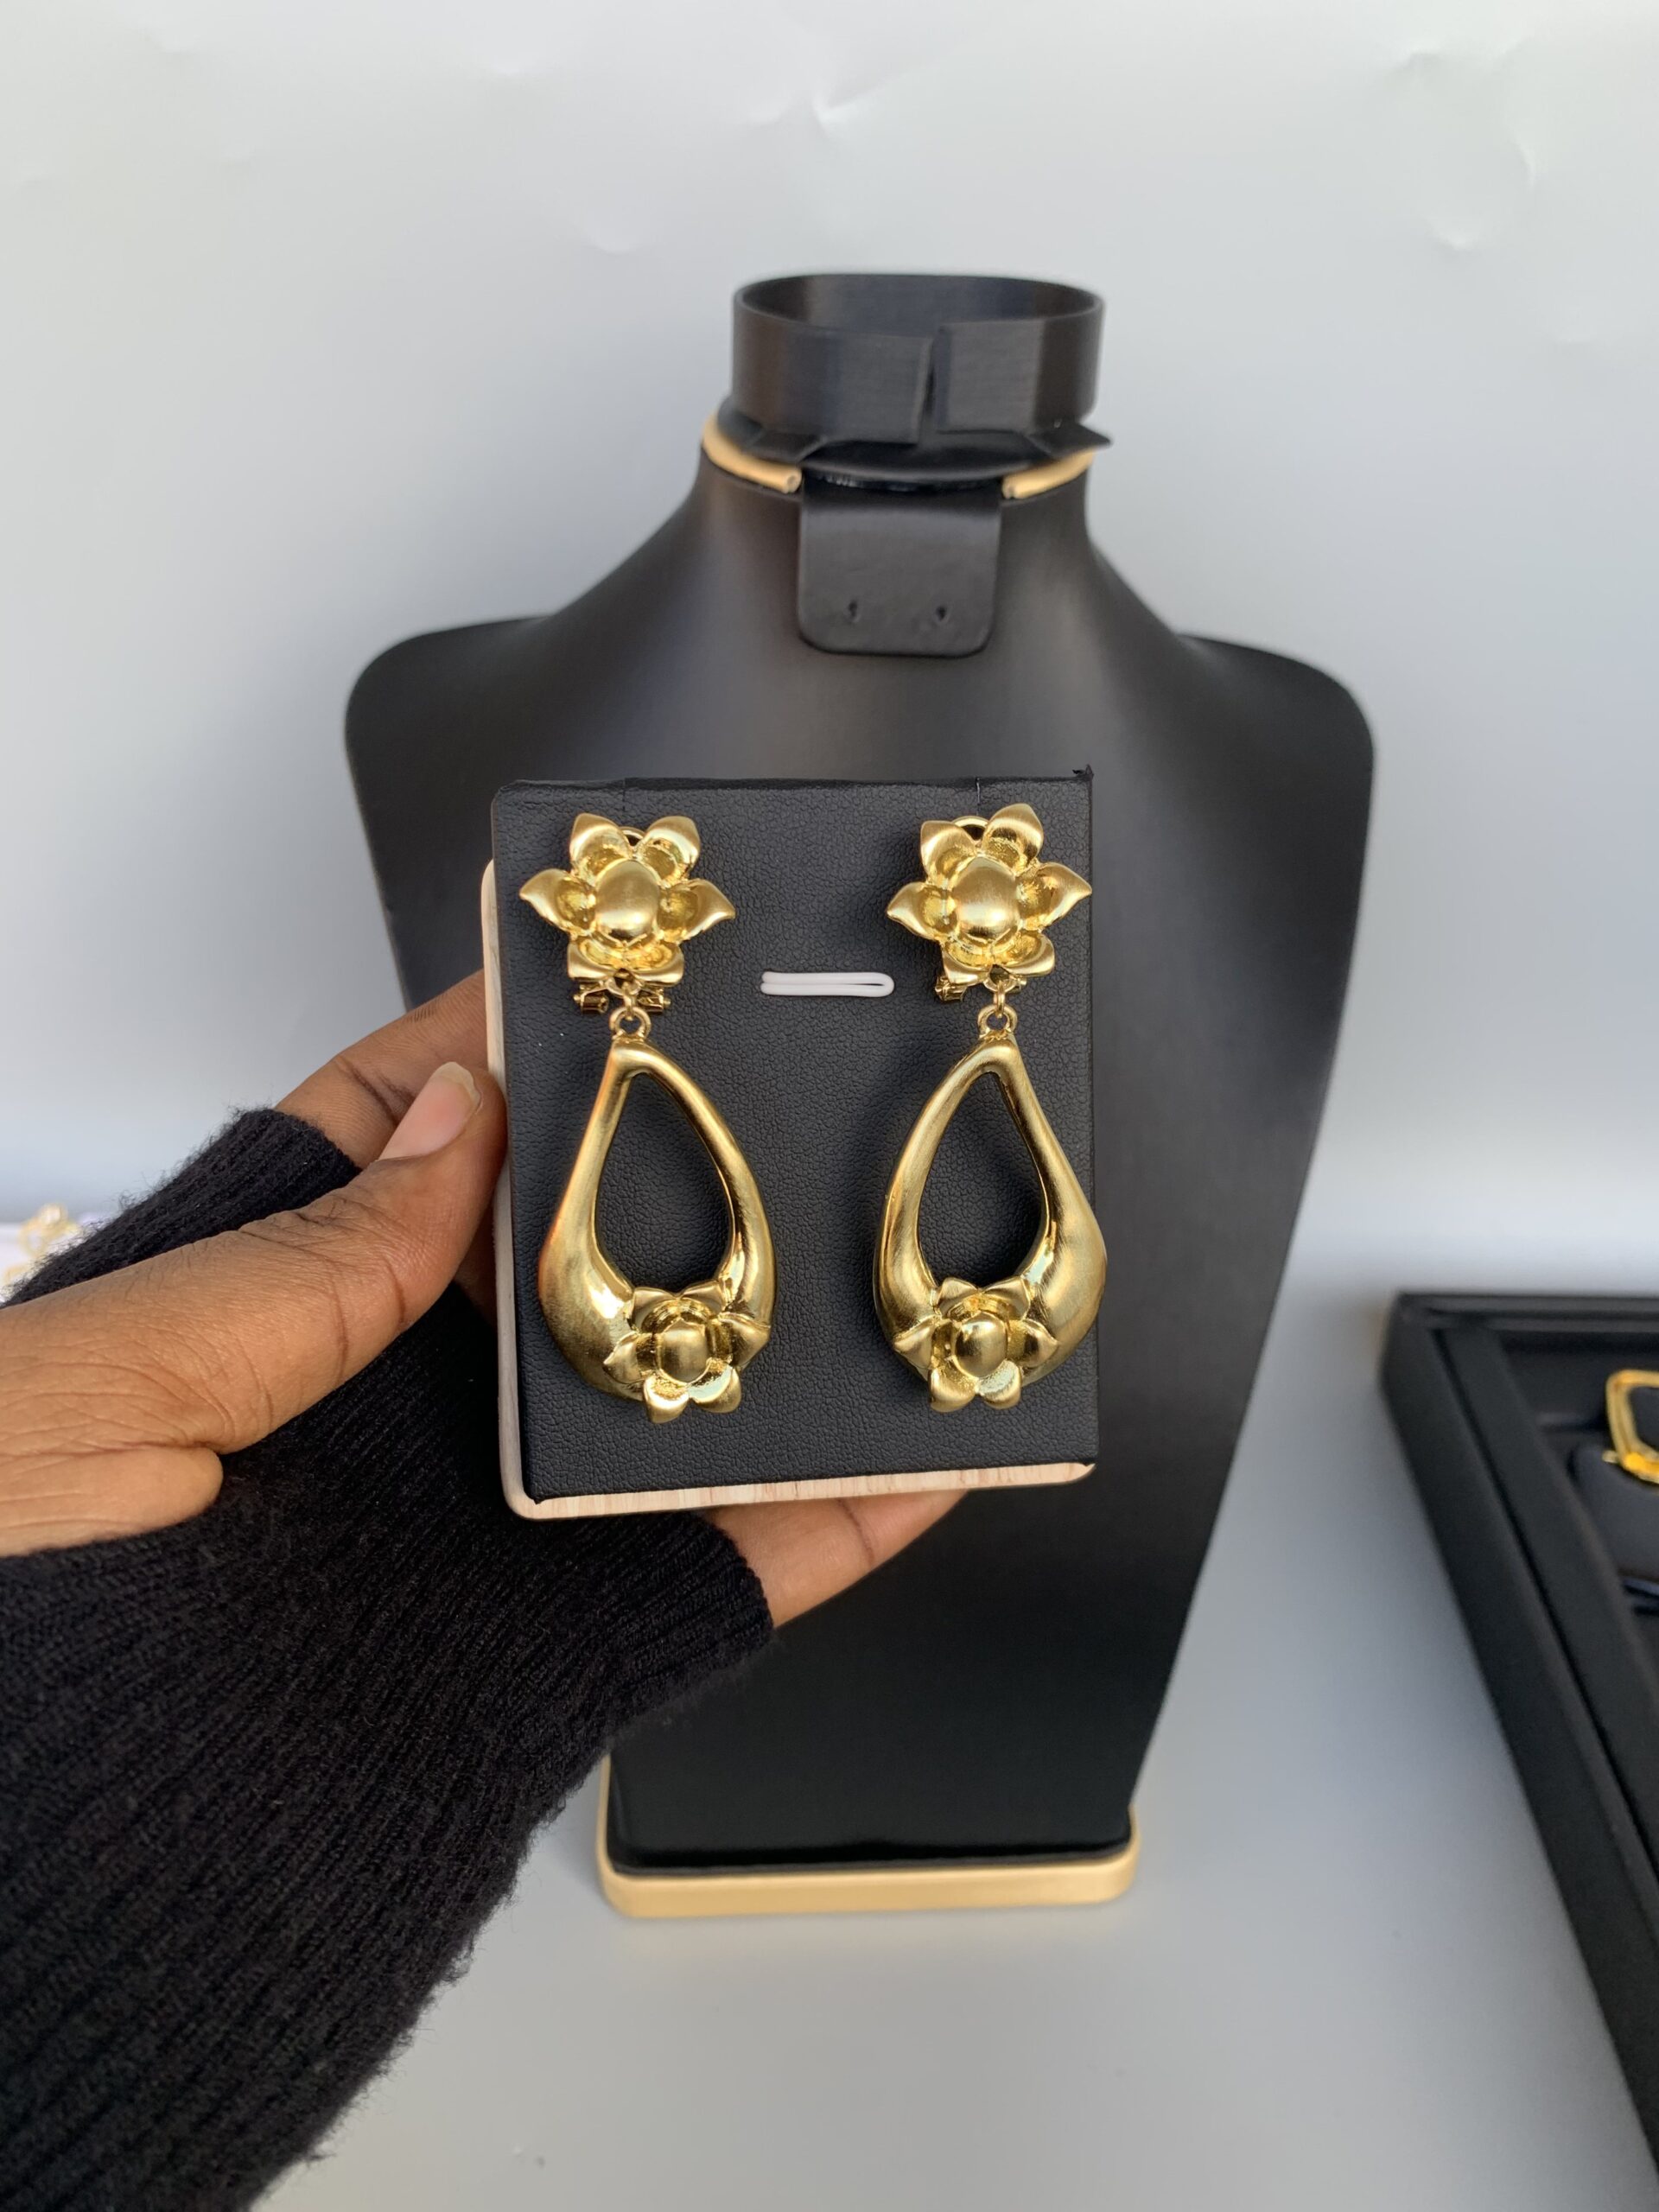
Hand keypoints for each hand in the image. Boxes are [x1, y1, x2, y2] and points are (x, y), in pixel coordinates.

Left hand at [0, 976, 956, 1620]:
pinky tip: (916, 1456)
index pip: (392, 1139)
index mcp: (242, 1321)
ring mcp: (475, 1535)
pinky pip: (714, 1579)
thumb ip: (305, 1258)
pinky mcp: (551, 1658)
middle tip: (787, 1077)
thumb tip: (456, 1118)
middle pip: (558, 1259)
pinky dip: (827, 1521)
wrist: (27, 1892)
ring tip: (893, 1245)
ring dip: (779, 1336)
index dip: (494, 1050)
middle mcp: (374, 1417)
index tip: (594, 970)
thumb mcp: (100, 1379)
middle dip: (666, 1170)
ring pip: (658, 1408)